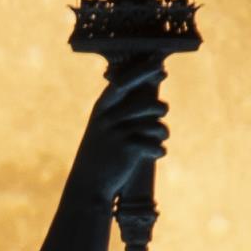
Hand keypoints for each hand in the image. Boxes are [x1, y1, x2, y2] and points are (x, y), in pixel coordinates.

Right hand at [69, 57, 167, 206]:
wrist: (88, 185)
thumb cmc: (100, 155)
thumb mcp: (104, 129)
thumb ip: (122, 112)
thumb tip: (150, 98)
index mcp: (102, 108)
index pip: (125, 81)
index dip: (144, 71)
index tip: (160, 64)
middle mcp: (110, 117)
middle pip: (149, 104)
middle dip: (160, 108)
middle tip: (162, 111)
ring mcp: (118, 133)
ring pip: (156, 125)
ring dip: (162, 133)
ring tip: (158, 139)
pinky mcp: (128, 150)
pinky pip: (157, 146)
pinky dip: (158, 152)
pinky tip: (152, 156)